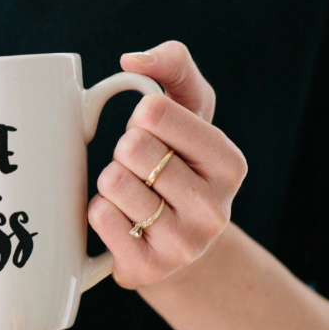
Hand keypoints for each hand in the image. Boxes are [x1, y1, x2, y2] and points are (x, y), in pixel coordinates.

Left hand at [88, 41, 247, 288]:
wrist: (175, 243)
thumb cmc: (178, 161)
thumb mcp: (188, 109)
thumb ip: (173, 65)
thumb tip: (132, 60)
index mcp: (229, 163)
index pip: (153, 111)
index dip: (140, 118)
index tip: (154, 135)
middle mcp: (216, 208)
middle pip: (131, 147)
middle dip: (124, 151)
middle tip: (141, 169)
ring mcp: (184, 244)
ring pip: (112, 182)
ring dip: (110, 182)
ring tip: (133, 195)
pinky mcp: (149, 268)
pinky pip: (99, 216)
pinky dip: (98, 210)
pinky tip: (122, 220)